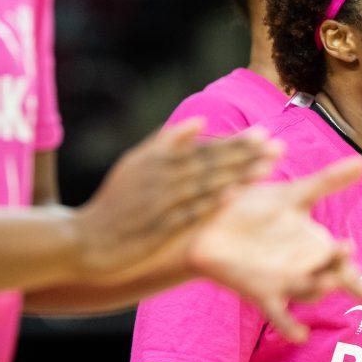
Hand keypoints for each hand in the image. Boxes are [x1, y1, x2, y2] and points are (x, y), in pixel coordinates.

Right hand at [72, 120, 279, 282]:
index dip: (236, 142)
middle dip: (246, 155)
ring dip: (236, 175)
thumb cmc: (114, 202)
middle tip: (278, 147)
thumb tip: (200, 121)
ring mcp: (159, 202)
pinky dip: (210, 203)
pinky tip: (232, 196)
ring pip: (204, 184)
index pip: (204, 148)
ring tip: (266, 168)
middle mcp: (160, 177)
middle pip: (211, 163)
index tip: (265, 135)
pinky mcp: (157, 228)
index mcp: (157, 160)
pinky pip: (188, 213)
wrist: (83, 240)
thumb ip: (167, 142)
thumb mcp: (134, 164)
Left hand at [188, 156, 361, 340]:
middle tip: (346, 248)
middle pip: (337, 280)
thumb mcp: (294, 194)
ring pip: (312, 291)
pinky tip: (301, 334)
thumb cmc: (252, 209)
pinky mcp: (260, 290)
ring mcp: (285, 281)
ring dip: (321, 287)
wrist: (209, 222)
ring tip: (326, 277)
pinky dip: (289, 325)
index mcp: (317, 248)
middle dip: (345, 269)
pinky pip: (277, 313)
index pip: (353, 271)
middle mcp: (306, 268)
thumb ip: (329, 182)